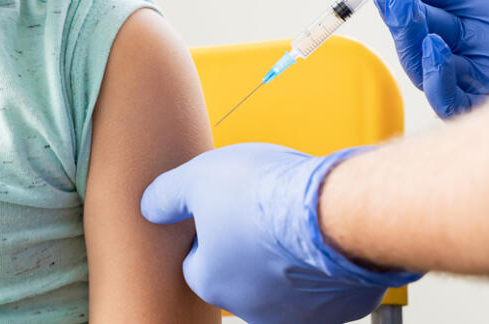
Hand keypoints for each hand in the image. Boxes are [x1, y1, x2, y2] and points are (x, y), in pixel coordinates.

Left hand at [141, 143, 419, 323]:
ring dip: (284, 259)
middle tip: (263, 209)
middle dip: (247, 247)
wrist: (333, 209)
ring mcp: (297, 314)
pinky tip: (325, 237)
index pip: (196, 261)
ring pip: (282, 284)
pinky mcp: (339, 310)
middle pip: (239, 275)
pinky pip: (324, 288)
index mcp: (209, 282)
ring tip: (296, 220)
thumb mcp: (196, 178)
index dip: (209, 230)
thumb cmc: (261, 192)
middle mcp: (250, 309)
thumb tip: (149, 208)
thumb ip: (166, 196)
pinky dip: (322, 267)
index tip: (226, 205)